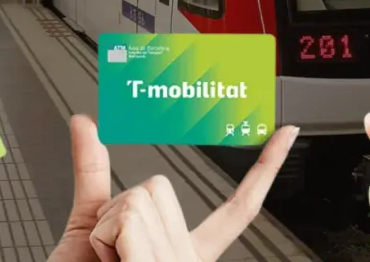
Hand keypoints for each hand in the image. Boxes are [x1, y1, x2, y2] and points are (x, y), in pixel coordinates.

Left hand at [47, 115, 298, 261]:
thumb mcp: (89, 225)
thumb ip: (92, 171)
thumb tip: (84, 122)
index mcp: (183, 253)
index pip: (236, 209)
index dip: (264, 169)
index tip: (285, 135)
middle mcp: (188, 260)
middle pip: (158, 187)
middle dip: (117, 209)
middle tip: (110, 254)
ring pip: (139, 199)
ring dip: (104, 227)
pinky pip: (129, 219)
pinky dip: (102, 236)